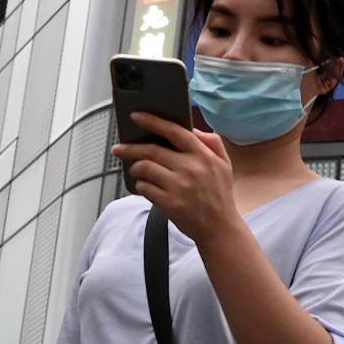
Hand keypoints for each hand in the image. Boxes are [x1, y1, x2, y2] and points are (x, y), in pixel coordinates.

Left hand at [111, 112, 239, 244]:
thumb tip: (191, 129)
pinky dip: (142, 185)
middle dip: (130, 147)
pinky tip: (147, 186)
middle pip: (152, 150)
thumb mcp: (224, 164)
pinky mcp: (170, 203)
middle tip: (118, 148)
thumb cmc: (220, 194)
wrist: (219, 227)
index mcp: (203, 155)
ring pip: (145, 168)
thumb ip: (211, 142)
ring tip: (137, 170)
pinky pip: (145, 188)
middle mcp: (191, 168)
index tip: (136, 116)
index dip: (153, 121)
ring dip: (136, 168)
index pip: (175, 131)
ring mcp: (179, 186)